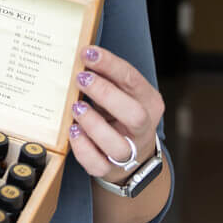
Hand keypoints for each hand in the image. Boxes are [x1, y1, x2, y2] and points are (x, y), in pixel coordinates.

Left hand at [68, 45, 164, 182]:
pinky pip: (97, 164)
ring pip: (117, 144)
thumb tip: (82, 57)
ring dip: (93, 124)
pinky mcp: (110, 170)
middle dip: (105, 94)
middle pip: (134, 114)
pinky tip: (73, 131)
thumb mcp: (120, 94)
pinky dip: (83, 147)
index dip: (109, 64)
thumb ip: (107, 79)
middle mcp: (143, 129)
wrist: (129, 156)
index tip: (87, 53)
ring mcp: (129, 153)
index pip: (132, 80)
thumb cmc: (119, 115)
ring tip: (76, 107)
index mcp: (149, 103)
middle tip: (81, 78)